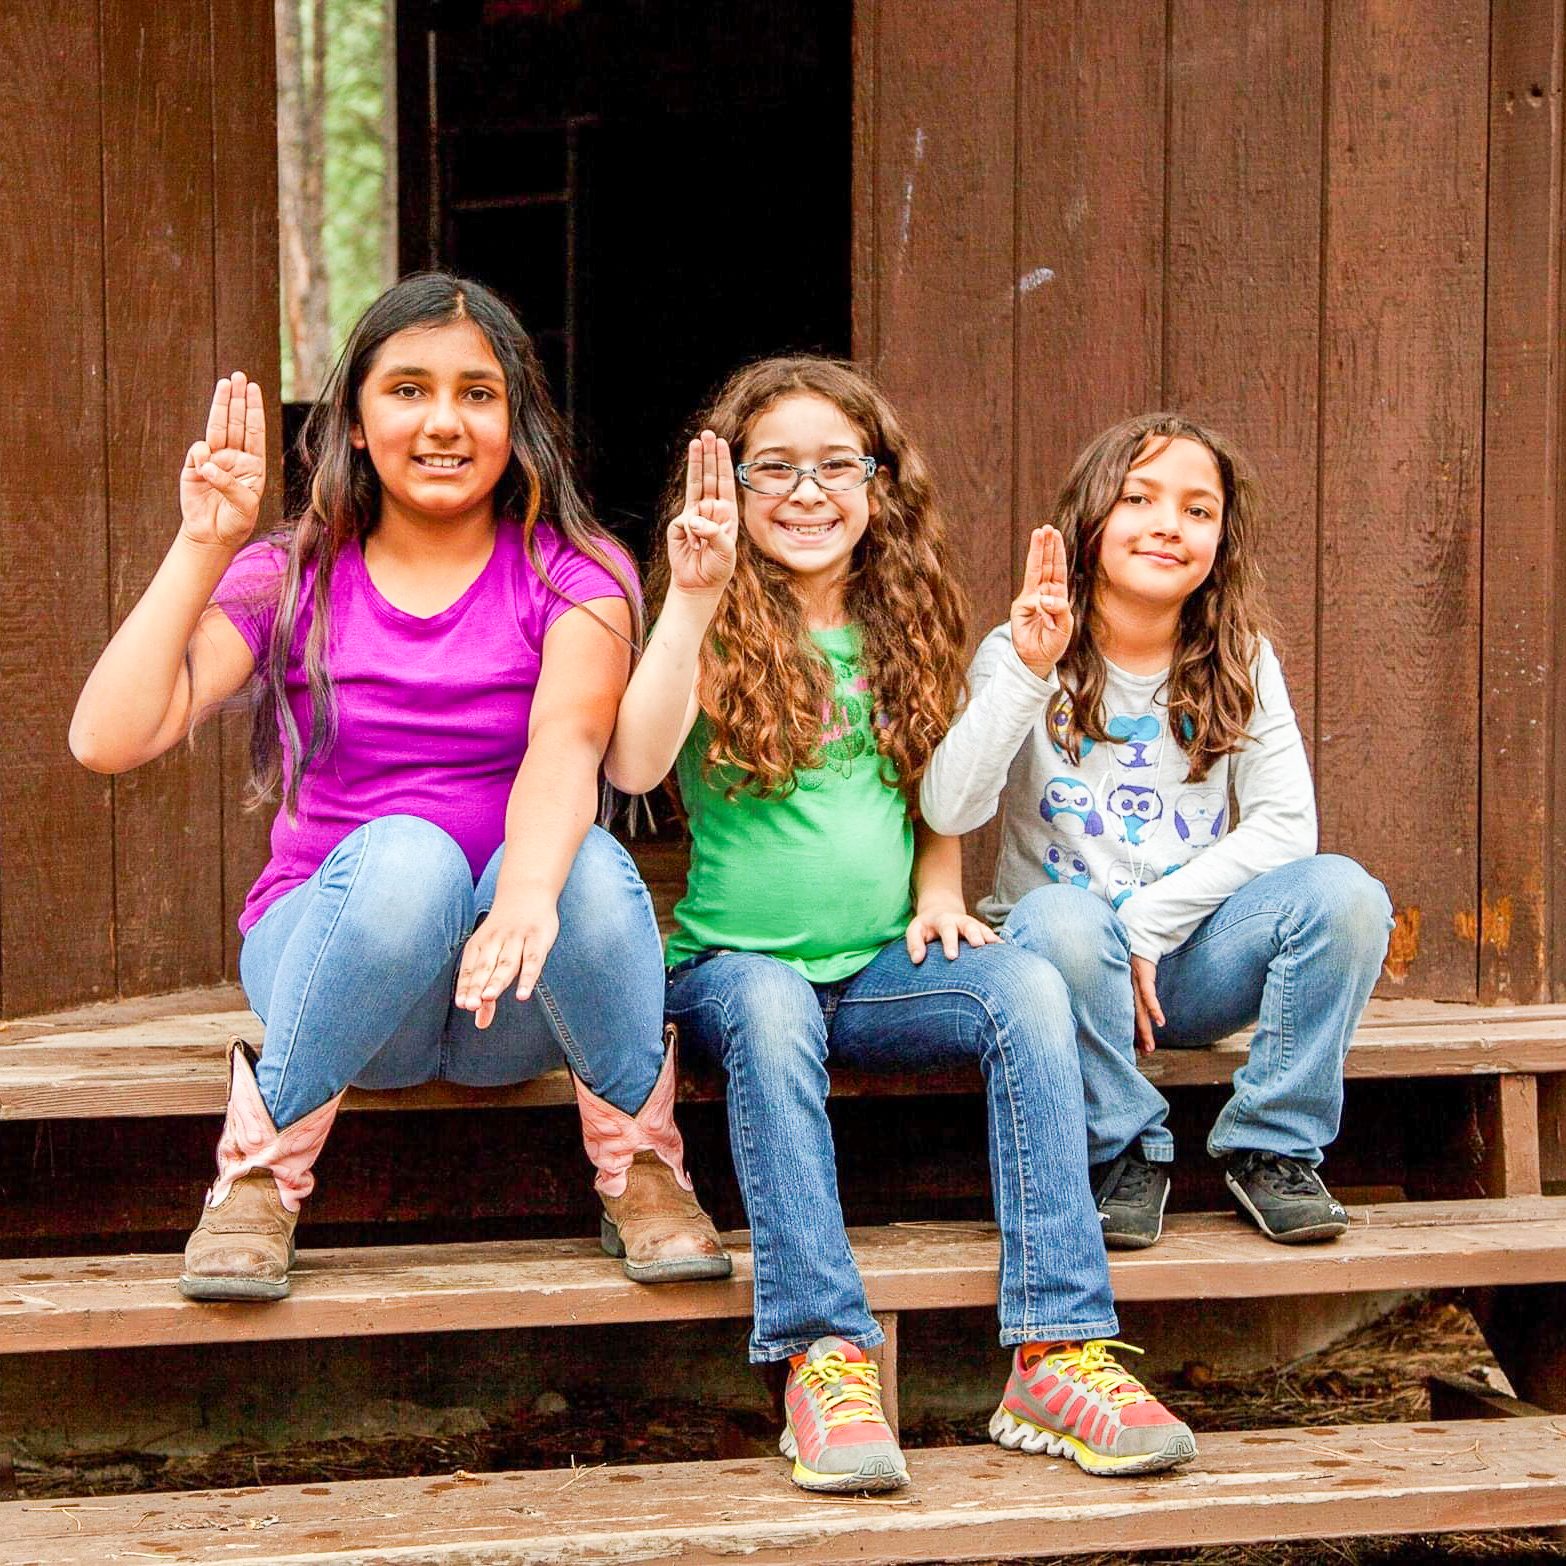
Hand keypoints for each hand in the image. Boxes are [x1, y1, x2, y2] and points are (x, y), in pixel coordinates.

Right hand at [180, 372, 265, 549]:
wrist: (213, 536)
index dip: (253, 409)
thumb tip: (208, 463)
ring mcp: (213, 460)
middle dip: (236, 399)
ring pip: (216, 428)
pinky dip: (200, 454)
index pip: (253, 431)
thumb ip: (230, 484)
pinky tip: (204, 463)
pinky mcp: (193, 468)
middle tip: (237, 375)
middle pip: (235, 423)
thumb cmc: (236, 521)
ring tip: (223, 384)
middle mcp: (233, 457)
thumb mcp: (244, 506)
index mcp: (252, 464)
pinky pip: (197, 453)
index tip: (253, 388)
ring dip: (220, 406)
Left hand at [454, 889, 559, 1027]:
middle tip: (470, 1005)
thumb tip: (480, 1023)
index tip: (463, 1005)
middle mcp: (496, 941)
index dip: (467, 986)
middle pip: (485, 967)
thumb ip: (487, 990)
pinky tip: (522, 994)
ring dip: (497, 980)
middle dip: (477, 986)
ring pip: (506, 963)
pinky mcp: (538, 937)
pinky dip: (527, 977)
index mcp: (480, 944)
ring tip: (488, 998)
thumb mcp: (493, 955)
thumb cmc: (506, 932)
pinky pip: (532, 959)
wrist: (527, 891)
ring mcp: (517, 938)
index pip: (472, 968)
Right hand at [666, 429, 737, 595]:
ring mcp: (694, 515)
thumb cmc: (718, 568)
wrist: (699, 584)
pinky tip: (694, 546)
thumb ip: (713, 533)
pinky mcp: (679, 525)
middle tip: (706, 434)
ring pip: (694, 485)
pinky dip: (690, 533)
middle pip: (709, 477)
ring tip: (694, 443)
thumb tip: (693, 518)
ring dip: (695, 464)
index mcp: (727, 512)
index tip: (721, 443)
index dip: (722, 462)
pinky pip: (684, 521)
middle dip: (708, 455)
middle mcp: (711, 509)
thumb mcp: (725, 552)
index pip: (724, 482)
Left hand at [906, 907, 1001, 963]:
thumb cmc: (926, 927)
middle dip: (974, 935)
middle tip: (978, 945)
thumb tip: (917, 959)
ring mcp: (973, 926)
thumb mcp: (915, 930)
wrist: (942, 913)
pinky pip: (992, 936)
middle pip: (969, 926)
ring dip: (990, 939)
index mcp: (943, 921)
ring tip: (998, 949)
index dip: (950, 942)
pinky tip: (1007, 953)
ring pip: (984, 930)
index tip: (951, 956)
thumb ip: (914, 943)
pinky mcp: (982, 932)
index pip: (947, 930)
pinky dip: (998, 943)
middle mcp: (961, 921)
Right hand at [1011, 525, 1072, 677]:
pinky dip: (1044, 607)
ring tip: (1038, 533)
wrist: (1037, 659)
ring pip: (1035, 571)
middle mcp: (1042, 593)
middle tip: (1046, 528)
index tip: (1054, 534)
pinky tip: (1048, 618)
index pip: (1056, 569)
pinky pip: (1035, 601)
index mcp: (1056, 594)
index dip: (1056, 552)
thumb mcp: (1065, 626)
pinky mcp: (1020, 608)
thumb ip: (1060, 610)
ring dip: (1037, 552)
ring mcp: (1029, 599)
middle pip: (1045, 564)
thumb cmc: (1053, 642)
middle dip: (1045, 545)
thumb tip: (1045, 598)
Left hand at [1130, 954, 1164, 1054]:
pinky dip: (1154, 1008)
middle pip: (1132, 1018)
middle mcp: (1126, 990)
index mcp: (1122, 991)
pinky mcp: (1143, 975)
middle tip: (1142, 1056)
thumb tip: (1126, 1000)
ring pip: (1139, 1012)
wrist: (1133, 933)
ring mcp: (1134, 983)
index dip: (1129, 1032)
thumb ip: (1126, 986)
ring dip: (1145, 1031)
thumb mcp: (1126, 972)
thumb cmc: (1129, 953)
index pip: (1125, 1015)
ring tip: (1149, 1048)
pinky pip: (1148, 995)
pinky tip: (1160, 1021)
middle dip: (1138, 1038)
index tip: (1132, 1049)